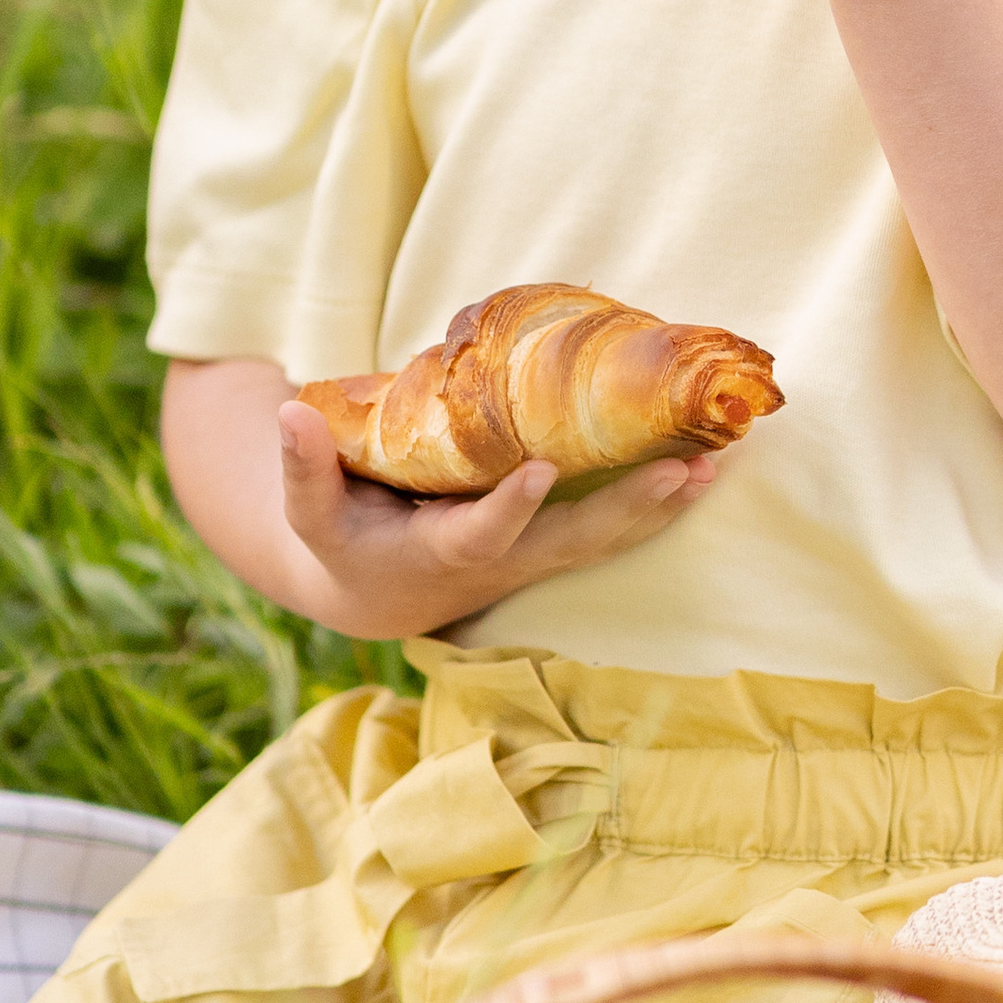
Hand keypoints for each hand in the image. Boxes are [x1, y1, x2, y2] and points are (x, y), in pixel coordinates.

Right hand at [277, 400, 717, 639]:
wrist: (371, 591)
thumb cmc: (340, 540)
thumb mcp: (309, 511)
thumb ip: (302, 466)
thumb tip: (289, 410)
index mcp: (438, 556)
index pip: (479, 537)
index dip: (508, 510)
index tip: (540, 472)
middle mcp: (498, 564)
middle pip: (570, 544)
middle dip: (627, 511)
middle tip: (680, 473)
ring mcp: (532, 558)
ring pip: (604, 540)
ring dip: (658, 508)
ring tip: (713, 468)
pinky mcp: (552, 544)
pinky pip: (613, 528)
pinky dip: (656, 504)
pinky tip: (703, 472)